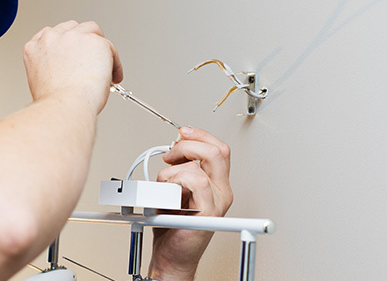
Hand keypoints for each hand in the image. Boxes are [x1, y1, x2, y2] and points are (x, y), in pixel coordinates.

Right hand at [23, 20, 122, 113]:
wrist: (65, 105)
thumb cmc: (54, 102)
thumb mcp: (39, 81)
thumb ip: (51, 68)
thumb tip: (67, 72)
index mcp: (35, 46)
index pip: (52, 34)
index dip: (66, 44)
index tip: (74, 53)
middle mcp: (52, 37)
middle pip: (73, 28)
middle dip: (83, 42)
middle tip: (91, 61)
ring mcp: (74, 37)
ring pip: (93, 32)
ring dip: (99, 49)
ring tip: (104, 69)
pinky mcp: (96, 42)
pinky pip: (110, 49)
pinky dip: (114, 64)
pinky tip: (112, 78)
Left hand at [148, 126, 232, 280]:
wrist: (172, 255)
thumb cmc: (172, 225)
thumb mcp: (174, 188)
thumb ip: (179, 169)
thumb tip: (175, 147)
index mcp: (217, 183)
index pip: (218, 148)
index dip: (199, 135)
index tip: (181, 132)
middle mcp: (221, 191)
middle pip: (217, 151)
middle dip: (189, 144)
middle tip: (171, 153)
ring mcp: (217, 202)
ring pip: (201, 166)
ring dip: (173, 170)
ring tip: (164, 184)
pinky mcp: (209, 213)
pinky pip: (195, 182)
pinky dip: (176, 181)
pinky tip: (168, 193)